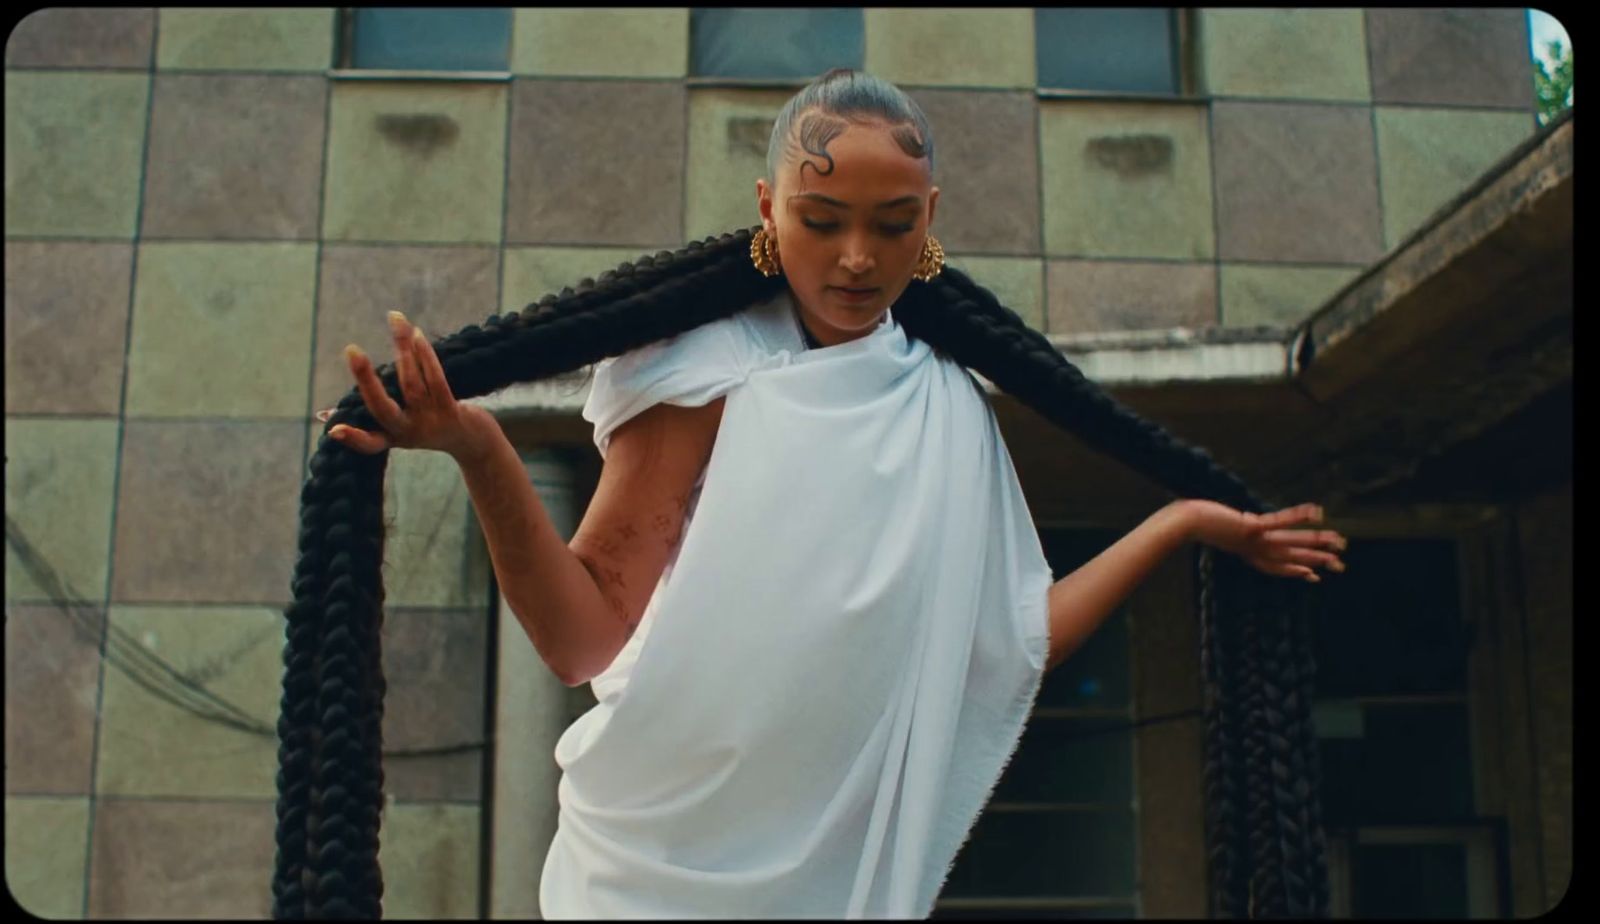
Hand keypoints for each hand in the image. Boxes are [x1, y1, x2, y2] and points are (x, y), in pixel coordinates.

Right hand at [316, 311, 487, 460]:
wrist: (473, 441)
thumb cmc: (428, 429)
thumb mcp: (399, 430)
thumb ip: (366, 420)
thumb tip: (323, 416)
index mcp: (393, 438)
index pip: (369, 443)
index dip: (352, 439)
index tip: (333, 430)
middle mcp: (409, 432)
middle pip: (383, 408)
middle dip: (366, 379)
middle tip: (351, 350)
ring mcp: (431, 422)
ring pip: (411, 383)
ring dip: (402, 348)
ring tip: (395, 319)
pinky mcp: (451, 410)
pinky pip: (436, 380)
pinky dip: (425, 355)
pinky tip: (416, 334)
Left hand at [1181, 500, 1347, 582]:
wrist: (1184, 523)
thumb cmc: (1196, 524)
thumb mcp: (1220, 531)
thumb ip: (1235, 531)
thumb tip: (1245, 523)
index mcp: (1248, 554)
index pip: (1277, 566)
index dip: (1297, 571)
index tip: (1315, 576)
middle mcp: (1254, 551)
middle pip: (1291, 557)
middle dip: (1316, 560)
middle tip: (1340, 565)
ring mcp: (1255, 540)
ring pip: (1292, 542)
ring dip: (1317, 542)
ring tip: (1339, 542)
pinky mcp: (1252, 527)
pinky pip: (1281, 521)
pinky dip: (1299, 516)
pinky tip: (1317, 512)